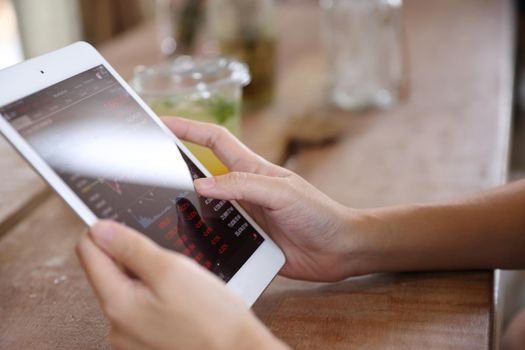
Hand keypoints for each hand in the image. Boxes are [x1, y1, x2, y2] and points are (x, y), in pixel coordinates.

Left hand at [76, 221, 286, 349]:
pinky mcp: (144, 342)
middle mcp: (116, 325)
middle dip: (132, 257)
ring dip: (145, 277)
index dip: (106, 231)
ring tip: (176, 284)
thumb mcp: (171, 269)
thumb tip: (101, 230)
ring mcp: (129, 337)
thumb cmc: (211, 316)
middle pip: (107, 271)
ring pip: (126, 288)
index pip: (88, 252)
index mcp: (117, 304)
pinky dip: (154, 295)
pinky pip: (140, 307)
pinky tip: (178, 299)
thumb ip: (131, 247)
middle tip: (165, 260)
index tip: (124, 225)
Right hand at [163, 117, 367, 281]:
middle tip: (146, 169)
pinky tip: (187, 244)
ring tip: (156, 210)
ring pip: (204, 207)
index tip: (162, 122)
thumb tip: (201, 185)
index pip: (214, 140)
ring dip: (184, 207)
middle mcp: (242, 191)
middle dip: (174, 167)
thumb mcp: (281, 192)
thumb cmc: (318, 213)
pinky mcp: (245, 241)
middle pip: (201, 173)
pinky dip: (200, 237)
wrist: (338, 250)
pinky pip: (215, 236)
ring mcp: (243, 216)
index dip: (188, 128)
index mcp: (251, 170)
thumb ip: (242, 186)